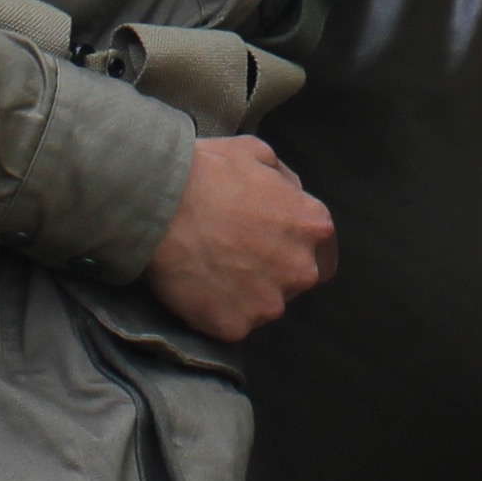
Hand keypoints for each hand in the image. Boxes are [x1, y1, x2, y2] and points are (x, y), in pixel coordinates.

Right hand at [142, 134, 337, 340]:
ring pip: (264, 306)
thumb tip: (290, 196)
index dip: (297, 247)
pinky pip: (230, 324)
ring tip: (210, 270)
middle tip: (236, 255)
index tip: (272, 244)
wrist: (158, 203)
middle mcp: (301, 270)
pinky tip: (196, 288)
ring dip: (245, 294)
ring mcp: (269, 304)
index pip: (324, 251)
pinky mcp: (235, 327)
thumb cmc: (208, 171)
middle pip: (295, 281)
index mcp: (313, 226)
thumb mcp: (257, 153)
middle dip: (273, 272)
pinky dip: (216, 312)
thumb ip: (284, 181)